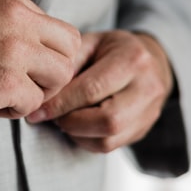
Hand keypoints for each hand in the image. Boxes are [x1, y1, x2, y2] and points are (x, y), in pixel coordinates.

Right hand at [0, 0, 80, 117]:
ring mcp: (14, 48)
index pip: (57, 28)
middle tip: (24, 84)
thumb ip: (10, 22)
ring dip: (37, 92)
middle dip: (52, 73)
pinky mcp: (7, 80)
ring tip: (6, 95)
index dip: (46, 53)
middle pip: (69, 49)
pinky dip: (15, 110)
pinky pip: (34, 102)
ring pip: (60, 76)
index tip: (23, 66)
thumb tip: (40, 51)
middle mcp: (17, 16)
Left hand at [26, 30, 172, 152]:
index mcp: (133, 59)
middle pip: (108, 120)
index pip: (92, 90)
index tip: (37, 110)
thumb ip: (70, 64)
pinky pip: (110, 147)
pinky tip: (78, 126)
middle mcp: (147, 88)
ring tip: (64, 120)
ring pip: (109, 139)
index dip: (61, 103)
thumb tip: (46, 94)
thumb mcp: (91, 43)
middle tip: (52, 116)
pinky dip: (86, 140)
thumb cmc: (114, 51)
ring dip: (77, 134)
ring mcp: (149, 112)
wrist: (153, 62)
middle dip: (71, 122)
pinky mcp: (144, 130)